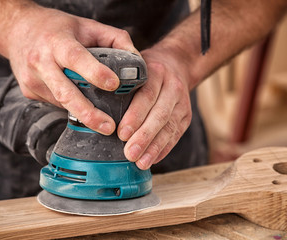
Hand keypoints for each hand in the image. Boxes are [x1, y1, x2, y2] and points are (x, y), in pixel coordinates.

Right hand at [5, 5, 138, 134]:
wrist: (18, 30)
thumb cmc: (57, 28)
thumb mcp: (87, 25)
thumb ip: (115, 39)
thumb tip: (136, 62)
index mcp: (57, 42)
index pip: (76, 58)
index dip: (95, 72)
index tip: (114, 85)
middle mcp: (41, 62)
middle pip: (65, 93)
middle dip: (88, 113)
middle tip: (108, 127)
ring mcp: (32, 80)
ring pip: (62, 103)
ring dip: (82, 112)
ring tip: (101, 120)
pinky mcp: (28, 91)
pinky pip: (55, 103)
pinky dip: (70, 105)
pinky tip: (78, 101)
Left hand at [118, 42, 192, 169]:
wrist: (177, 65)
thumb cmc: (148, 71)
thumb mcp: (135, 68)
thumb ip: (124, 84)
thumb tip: (100, 111)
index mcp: (157, 73)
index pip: (147, 96)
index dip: (135, 116)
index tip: (121, 134)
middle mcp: (173, 87)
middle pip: (160, 115)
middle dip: (144, 137)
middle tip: (129, 153)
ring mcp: (182, 103)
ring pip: (169, 128)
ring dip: (154, 148)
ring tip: (141, 163)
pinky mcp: (186, 116)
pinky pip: (175, 135)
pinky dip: (163, 149)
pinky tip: (152, 159)